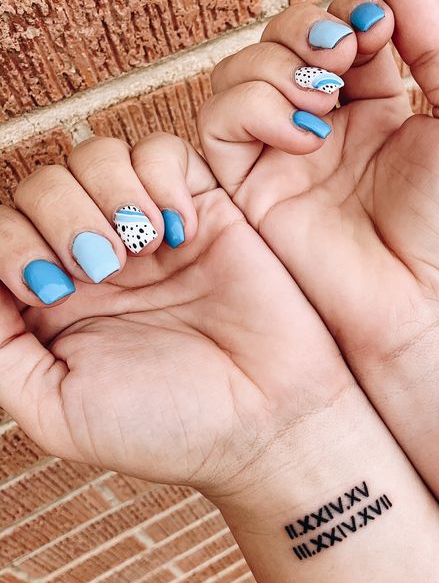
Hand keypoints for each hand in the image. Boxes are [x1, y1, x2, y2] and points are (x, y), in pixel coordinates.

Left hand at [0, 135, 347, 497]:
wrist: (267, 424)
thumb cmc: (169, 429)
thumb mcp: (55, 408)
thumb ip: (0, 349)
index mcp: (55, 305)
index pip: (2, 233)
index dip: (11, 244)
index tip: (49, 289)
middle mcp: (97, 262)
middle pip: (42, 185)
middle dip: (62, 217)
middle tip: (104, 269)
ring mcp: (151, 235)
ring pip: (97, 156)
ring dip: (109, 193)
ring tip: (144, 247)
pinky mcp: (205, 212)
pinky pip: (163, 152)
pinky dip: (160, 178)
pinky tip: (180, 233)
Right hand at [198, 0, 438, 364]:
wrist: (432, 308)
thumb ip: (437, 39)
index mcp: (377, 108)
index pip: (341, 29)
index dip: (351, 13)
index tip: (378, 29)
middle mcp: (324, 128)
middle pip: (284, 40)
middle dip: (309, 29)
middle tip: (345, 55)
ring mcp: (283, 159)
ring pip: (243, 72)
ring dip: (278, 63)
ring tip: (324, 97)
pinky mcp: (250, 191)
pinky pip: (218, 122)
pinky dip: (252, 106)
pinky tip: (303, 132)